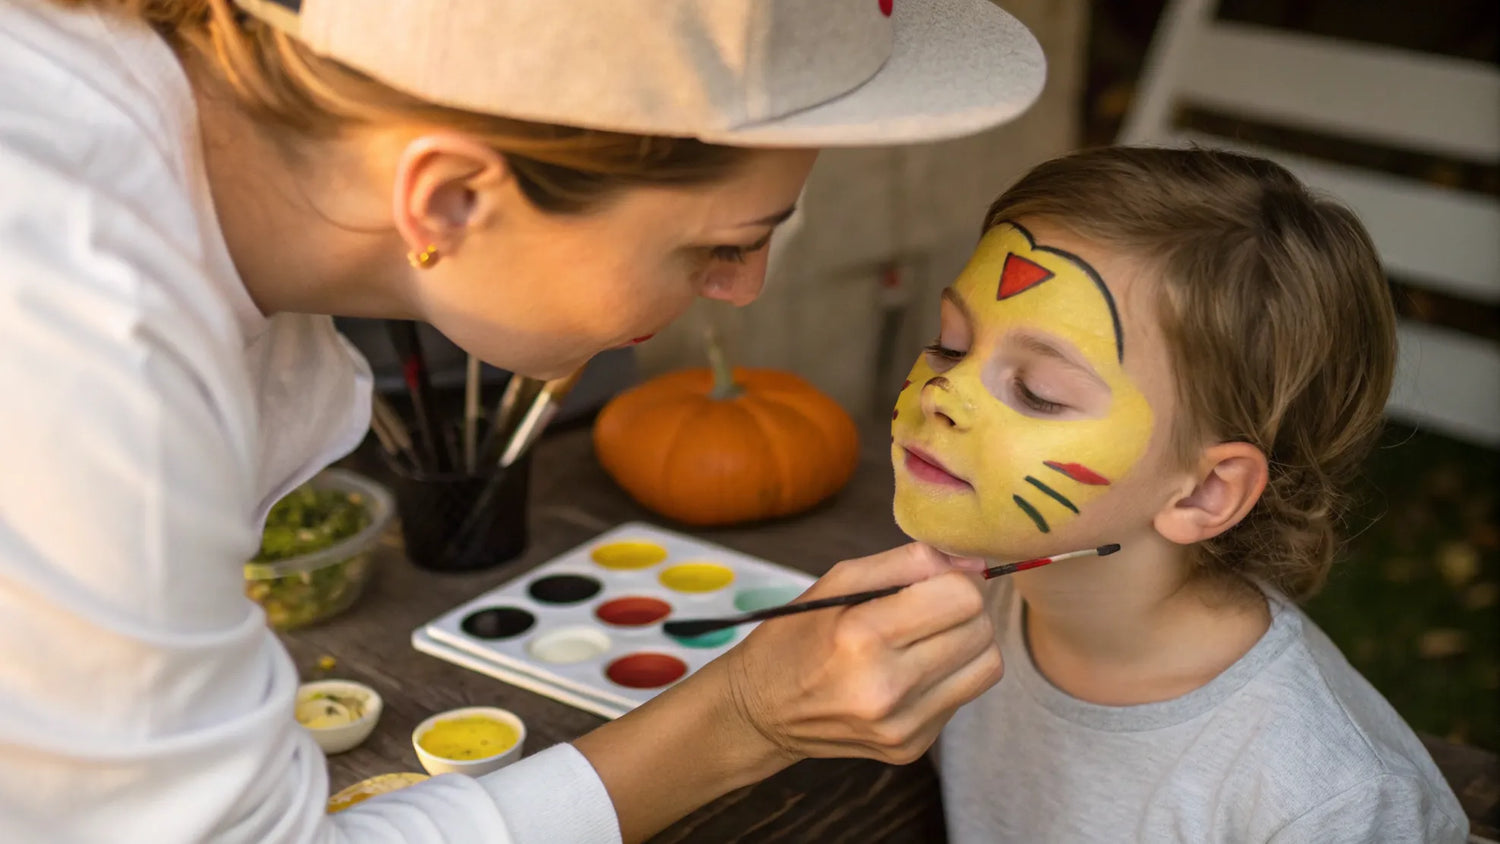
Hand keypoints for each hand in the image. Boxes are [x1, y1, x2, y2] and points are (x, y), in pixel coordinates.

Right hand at [720, 542, 1001, 765]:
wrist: (761, 710)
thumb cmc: (796, 635)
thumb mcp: (837, 579)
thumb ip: (907, 561)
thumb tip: (971, 562)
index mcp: (863, 637)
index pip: (962, 598)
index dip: (954, 580)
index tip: (930, 583)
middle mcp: (887, 688)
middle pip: (981, 631)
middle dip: (963, 610)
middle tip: (928, 608)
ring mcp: (902, 726)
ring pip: (987, 667)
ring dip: (966, 643)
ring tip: (927, 639)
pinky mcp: (911, 749)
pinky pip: (963, 697)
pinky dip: (948, 676)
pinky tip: (912, 672)